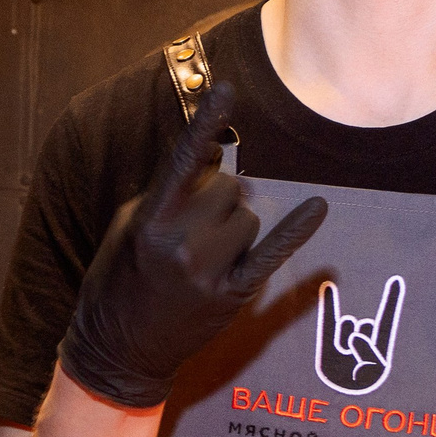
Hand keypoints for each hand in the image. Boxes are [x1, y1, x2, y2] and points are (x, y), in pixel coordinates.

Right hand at [58, 79, 327, 408]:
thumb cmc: (119, 280)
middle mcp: (180, 242)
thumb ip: (171, 191)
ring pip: (249, 218)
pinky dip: (295, 230)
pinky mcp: (230, 295)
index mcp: (150, 221)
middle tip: (195, 226)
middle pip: (228, 188)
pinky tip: (318, 209)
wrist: (117, 348)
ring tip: (206, 255)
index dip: (205, 123)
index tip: (226, 88)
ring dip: (235, 228)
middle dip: (218, 198)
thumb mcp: (131, 227)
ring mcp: (207, 271)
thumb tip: (214, 153)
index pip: (182, 160)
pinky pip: (270, 253)